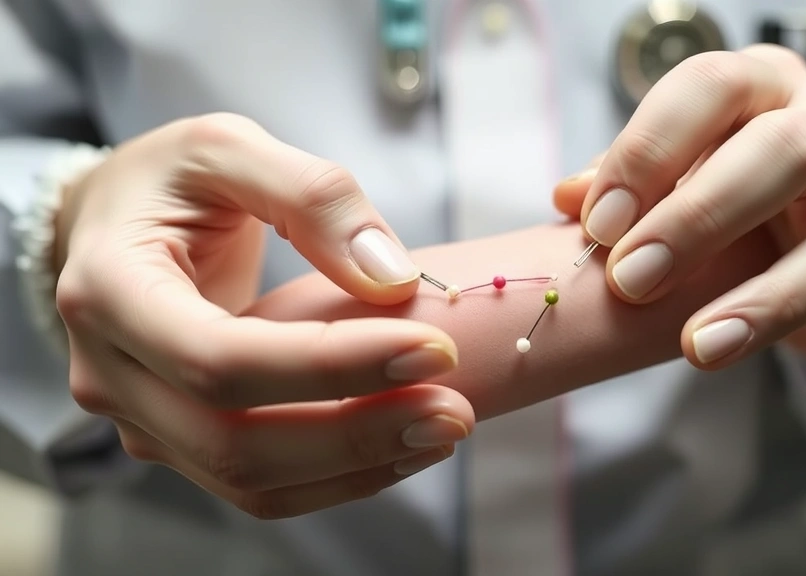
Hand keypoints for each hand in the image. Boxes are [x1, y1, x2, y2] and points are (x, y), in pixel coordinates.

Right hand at [54, 113, 473, 518]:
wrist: (112, 224)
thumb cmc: (167, 179)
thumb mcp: (229, 147)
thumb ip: (312, 197)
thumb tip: (392, 279)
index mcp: (108, 292)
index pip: (222, 358)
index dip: (333, 365)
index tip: (434, 349)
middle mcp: (110, 374)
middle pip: (234, 442)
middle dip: (356, 435)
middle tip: (454, 411)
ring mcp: (140, 418)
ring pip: (249, 480)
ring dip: (355, 467)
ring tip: (443, 429)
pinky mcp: (178, 440)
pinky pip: (257, 483)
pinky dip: (335, 476)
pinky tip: (401, 445)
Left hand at [554, 46, 805, 368]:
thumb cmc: (744, 214)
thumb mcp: (687, 189)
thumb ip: (634, 187)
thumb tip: (568, 195)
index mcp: (752, 84)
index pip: (701, 87)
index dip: (645, 149)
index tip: (596, 222)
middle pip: (755, 132)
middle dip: (683, 209)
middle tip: (625, 276)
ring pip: (797, 171)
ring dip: (726, 249)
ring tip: (673, 324)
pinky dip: (770, 308)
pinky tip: (711, 347)